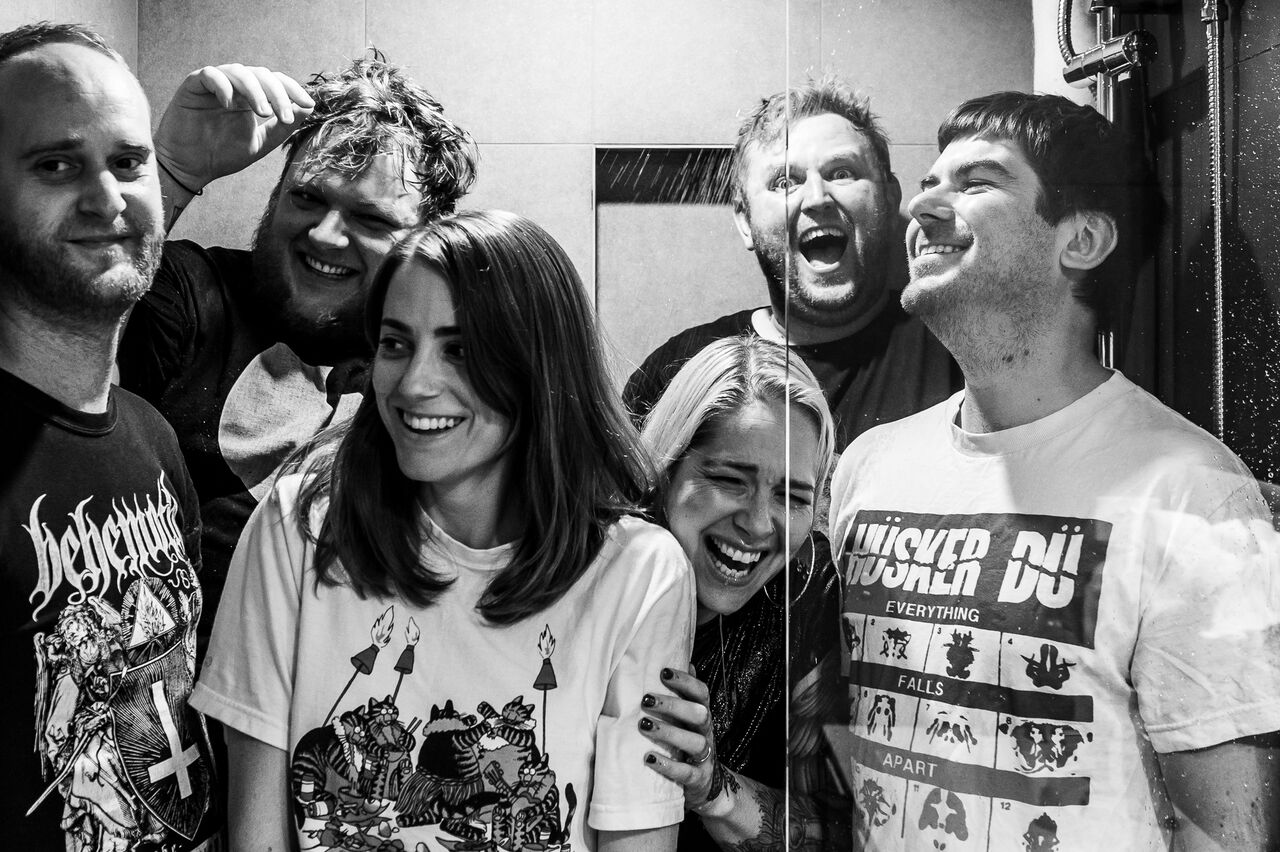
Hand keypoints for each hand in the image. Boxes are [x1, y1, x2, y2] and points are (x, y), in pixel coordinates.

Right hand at [155, 63, 314, 192]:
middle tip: (285, 117)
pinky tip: (230, 104)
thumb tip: (308, 108)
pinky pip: (210, 75)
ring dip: (255, 90)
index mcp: (251, 97)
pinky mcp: (193, 85)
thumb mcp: (260, 142)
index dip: (292, 90)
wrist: (190, 168)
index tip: (308, 104)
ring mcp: (214, 84)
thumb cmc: (222, 155)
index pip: (275, 83)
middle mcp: (235, 87)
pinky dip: (223, 85)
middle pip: (261, 75)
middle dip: (278, 94)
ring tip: (264, 112)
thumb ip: (282, 127)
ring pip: (239, 72)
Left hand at [639, 666, 719, 808]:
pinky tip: (649, 758)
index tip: (663, 672)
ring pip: (695, 742)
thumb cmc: (687, 742)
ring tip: (644, 725)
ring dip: (669, 732)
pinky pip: (687, 773)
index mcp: (701, 714)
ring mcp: (705, 757)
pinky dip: (668, 766)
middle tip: (646, 699)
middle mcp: (706, 732)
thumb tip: (682, 660)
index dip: (685, 681)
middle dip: (674, 705)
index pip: (701, 693)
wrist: (705, 785)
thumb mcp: (686, 718)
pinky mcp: (698, 779)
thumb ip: (682, 694)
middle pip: (699, 714)